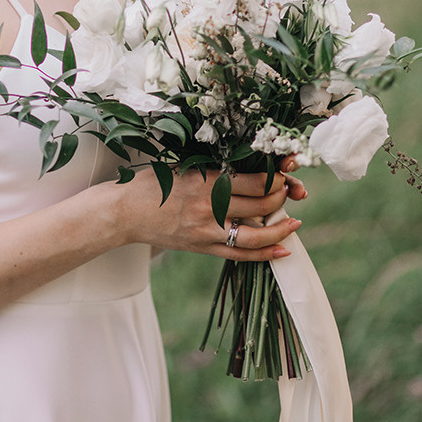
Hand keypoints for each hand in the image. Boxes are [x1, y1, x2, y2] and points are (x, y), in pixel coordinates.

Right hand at [115, 164, 305, 260]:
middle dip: (281, 197)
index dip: (275, 178)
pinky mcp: (203, 248)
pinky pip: (240, 254)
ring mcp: (206, 230)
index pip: (253, 181)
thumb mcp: (184, 167)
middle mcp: (209, 206)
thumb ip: (214, 170)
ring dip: (280, 228)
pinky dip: (265, 253)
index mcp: (205, 180)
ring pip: (255, 234)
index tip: (283, 172)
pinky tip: (283, 248)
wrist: (125, 212)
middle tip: (290, 191)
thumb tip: (249, 169)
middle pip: (259, 205)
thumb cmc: (153, 183)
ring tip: (295, 222)